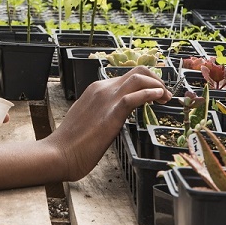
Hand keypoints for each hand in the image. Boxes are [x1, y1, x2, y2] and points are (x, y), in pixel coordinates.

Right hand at [45, 66, 170, 181]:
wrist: (59, 153)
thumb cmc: (72, 143)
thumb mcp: (88, 119)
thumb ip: (101, 112)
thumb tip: (113, 117)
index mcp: (96, 90)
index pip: (127, 77)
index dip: (146, 83)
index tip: (156, 94)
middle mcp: (102, 89)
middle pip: (136, 72)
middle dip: (156, 79)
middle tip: (165, 94)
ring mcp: (106, 100)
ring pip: (138, 78)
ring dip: (157, 85)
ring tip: (166, 98)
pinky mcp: (111, 114)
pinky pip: (134, 97)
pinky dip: (150, 93)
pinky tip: (159, 97)